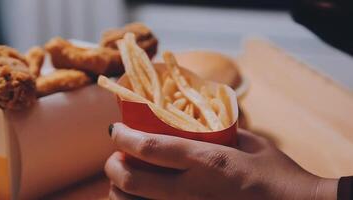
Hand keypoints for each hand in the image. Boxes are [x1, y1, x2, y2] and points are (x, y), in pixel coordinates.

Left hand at [105, 123, 337, 199]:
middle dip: (113, 164)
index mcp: (208, 162)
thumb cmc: (278, 176)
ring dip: (119, 188)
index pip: (151, 147)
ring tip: (124, 175)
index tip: (115, 128)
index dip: (125, 136)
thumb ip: (222, 132)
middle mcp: (191, 190)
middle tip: (116, 153)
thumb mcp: (252, 145)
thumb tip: (201, 124)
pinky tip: (139, 195)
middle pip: (131, 178)